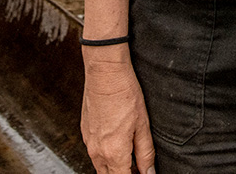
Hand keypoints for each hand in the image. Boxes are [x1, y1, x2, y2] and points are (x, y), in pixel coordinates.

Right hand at [81, 50, 154, 173]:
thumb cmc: (125, 94)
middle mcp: (97, 151)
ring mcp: (89, 142)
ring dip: (115, 168)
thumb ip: (146, 154)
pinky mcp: (85, 132)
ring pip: (101, 168)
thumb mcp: (143, 125)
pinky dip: (106, 156)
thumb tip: (149, 173)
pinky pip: (95, 153)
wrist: (104, 72)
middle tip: (140, 169)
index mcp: (113, 153)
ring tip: (132, 158)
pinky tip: (119, 144)